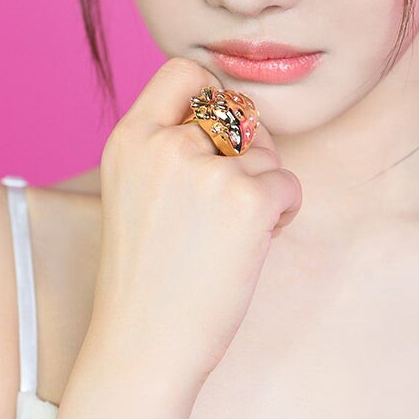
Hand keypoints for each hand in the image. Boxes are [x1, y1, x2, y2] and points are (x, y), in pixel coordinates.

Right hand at [88, 56, 301, 386]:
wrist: (142, 346)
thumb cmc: (143, 279)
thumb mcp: (131, 192)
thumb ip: (166, 148)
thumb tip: (230, 114)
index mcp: (129, 138)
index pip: (184, 71)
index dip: (210, 97)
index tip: (215, 139)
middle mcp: (166, 144)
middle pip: (237, 111)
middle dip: (247, 149)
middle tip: (226, 203)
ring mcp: (208, 170)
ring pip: (268, 151)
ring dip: (264, 187)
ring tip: (230, 235)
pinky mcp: (248, 200)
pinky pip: (289, 184)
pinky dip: (283, 214)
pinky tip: (252, 247)